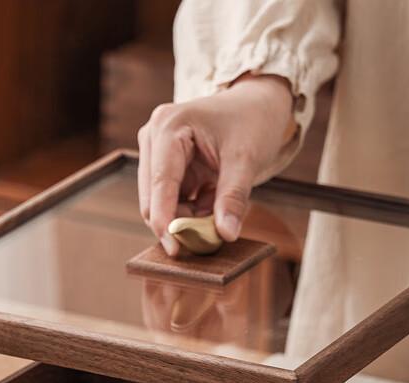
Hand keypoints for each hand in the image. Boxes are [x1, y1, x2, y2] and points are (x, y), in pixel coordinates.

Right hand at [137, 74, 295, 254]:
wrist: (257, 105)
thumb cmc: (253, 122)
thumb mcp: (247, 160)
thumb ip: (234, 198)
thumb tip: (225, 234)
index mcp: (168, 127)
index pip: (160, 185)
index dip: (165, 222)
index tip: (176, 251)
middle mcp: (154, 137)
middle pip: (151, 199)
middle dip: (178, 223)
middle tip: (209, 237)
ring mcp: (156, 152)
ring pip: (159, 204)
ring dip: (186, 218)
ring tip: (218, 208)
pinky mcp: (164, 166)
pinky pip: (171, 202)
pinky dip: (190, 212)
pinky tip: (211, 201)